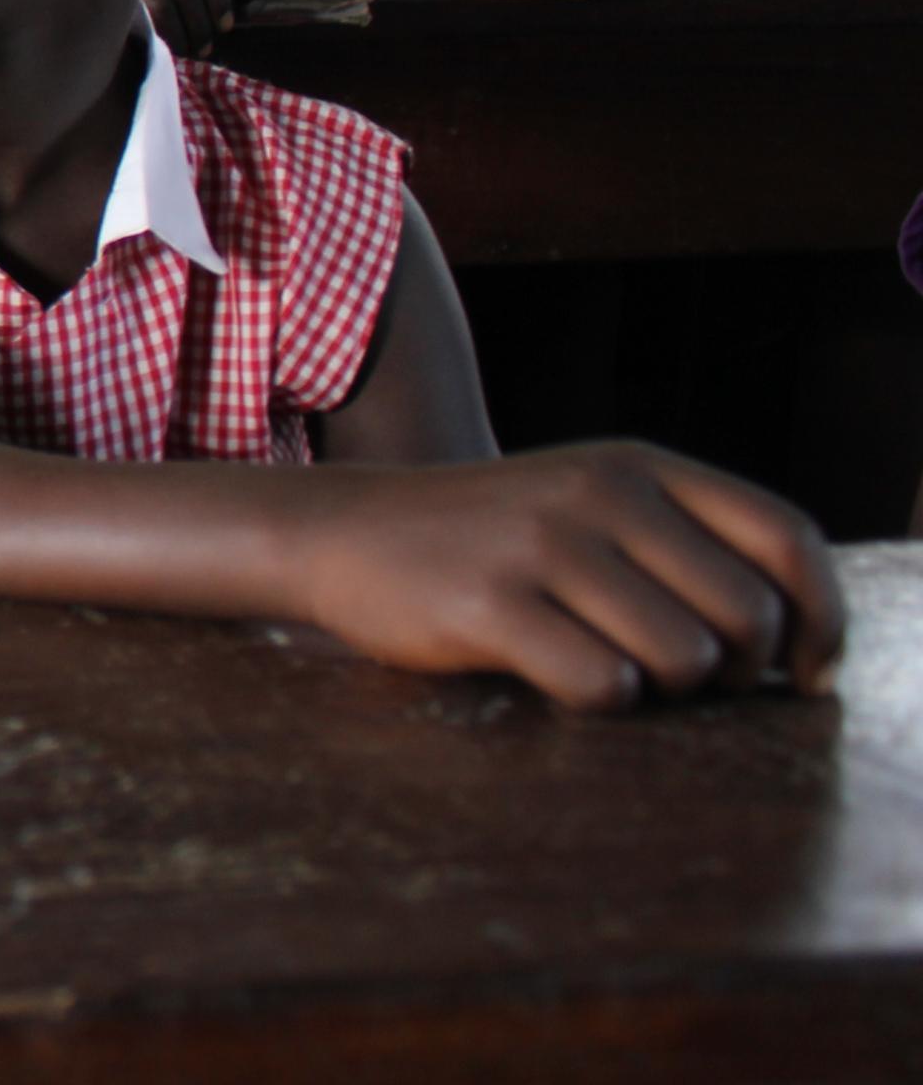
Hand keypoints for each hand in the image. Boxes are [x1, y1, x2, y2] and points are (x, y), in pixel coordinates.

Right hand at [290, 441, 841, 709]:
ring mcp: (541, 546)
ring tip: (610, 668)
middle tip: (687, 680)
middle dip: (735, 671)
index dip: (823, 617)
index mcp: (637, 466)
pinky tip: (555, 676)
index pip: (787, 538)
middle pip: (747, 614)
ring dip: (661, 690)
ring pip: (682, 658)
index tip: (810, 672)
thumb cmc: (489, 538)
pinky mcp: (488, 605)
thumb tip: (798, 645)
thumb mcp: (588, 502)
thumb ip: (685, 543)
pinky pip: (601, 685)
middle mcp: (597, 494)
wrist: (342, 531)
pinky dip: (595, 701)